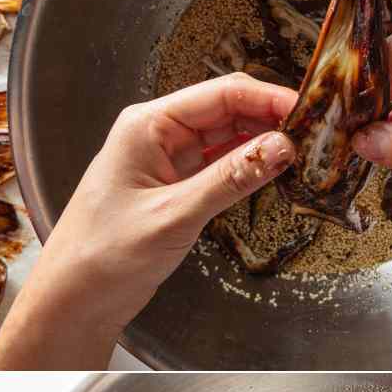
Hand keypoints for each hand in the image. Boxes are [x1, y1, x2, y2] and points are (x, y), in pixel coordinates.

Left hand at [0, 73, 297, 368]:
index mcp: (147, 125)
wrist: (74, 297)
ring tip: (305, 151)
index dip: (269, 99)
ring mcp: (165, 161)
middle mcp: (156, 135)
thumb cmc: (102, 255)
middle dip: (272, 119)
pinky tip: (275, 172)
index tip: (310, 110)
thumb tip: (280, 147)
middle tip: (318, 132)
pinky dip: (246, 168)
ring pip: (226, 138)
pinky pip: (218, 166)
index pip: (221, 94)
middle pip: (228, 110)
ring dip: (263, 143)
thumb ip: (230, 179)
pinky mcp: (173, 187)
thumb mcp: (174, 215)